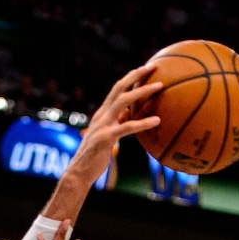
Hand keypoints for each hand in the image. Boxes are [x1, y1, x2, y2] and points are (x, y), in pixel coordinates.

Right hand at [69, 65, 161, 185]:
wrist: (78, 173)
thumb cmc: (94, 158)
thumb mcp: (107, 137)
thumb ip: (117, 123)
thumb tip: (129, 114)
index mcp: (102, 114)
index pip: (116, 89)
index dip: (131, 77)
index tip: (145, 68)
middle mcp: (101, 116)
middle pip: (119, 88)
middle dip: (136, 74)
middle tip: (154, 66)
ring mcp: (102, 126)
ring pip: (123, 101)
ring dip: (142, 91)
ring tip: (160, 86)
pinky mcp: (106, 138)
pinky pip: (127, 127)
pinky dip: (143, 122)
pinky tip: (157, 121)